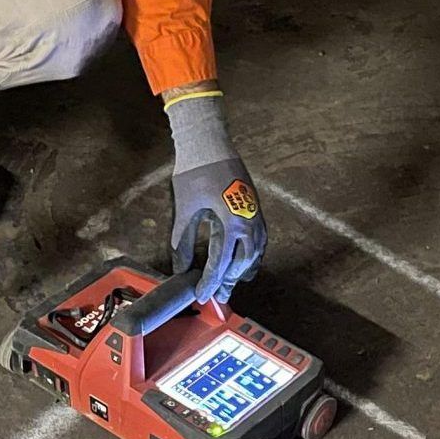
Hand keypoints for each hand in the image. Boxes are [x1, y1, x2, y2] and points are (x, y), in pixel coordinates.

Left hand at [164, 91, 265, 303]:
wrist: (208, 143)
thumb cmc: (194, 173)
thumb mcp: (185, 210)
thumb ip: (182, 242)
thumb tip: (179, 267)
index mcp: (231, 222)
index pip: (221, 262)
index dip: (210, 281)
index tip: (202, 295)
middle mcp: (249, 220)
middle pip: (242, 261)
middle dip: (229, 279)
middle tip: (219, 295)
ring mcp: (254, 212)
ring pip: (255, 250)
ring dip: (244, 268)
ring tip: (233, 282)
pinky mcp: (254, 205)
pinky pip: (259, 236)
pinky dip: (253, 252)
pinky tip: (245, 259)